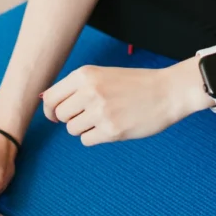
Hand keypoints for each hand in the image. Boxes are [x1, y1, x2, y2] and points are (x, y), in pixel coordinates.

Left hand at [42, 62, 207, 145]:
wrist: (168, 92)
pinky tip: (111, 128)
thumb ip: (76, 87)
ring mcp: (100, 111)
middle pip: (61, 116)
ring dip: (84, 129)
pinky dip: (95, 138)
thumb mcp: (102, 75)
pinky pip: (87, 140)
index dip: (50, 110)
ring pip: (72, 130)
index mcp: (85, 75)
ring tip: (103, 120)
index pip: (50, 97)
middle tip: (89, 116)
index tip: (56, 116)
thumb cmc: (135, 84)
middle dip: (71, 119)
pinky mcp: (111, 130)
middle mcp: (89, 91)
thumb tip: (47, 104)